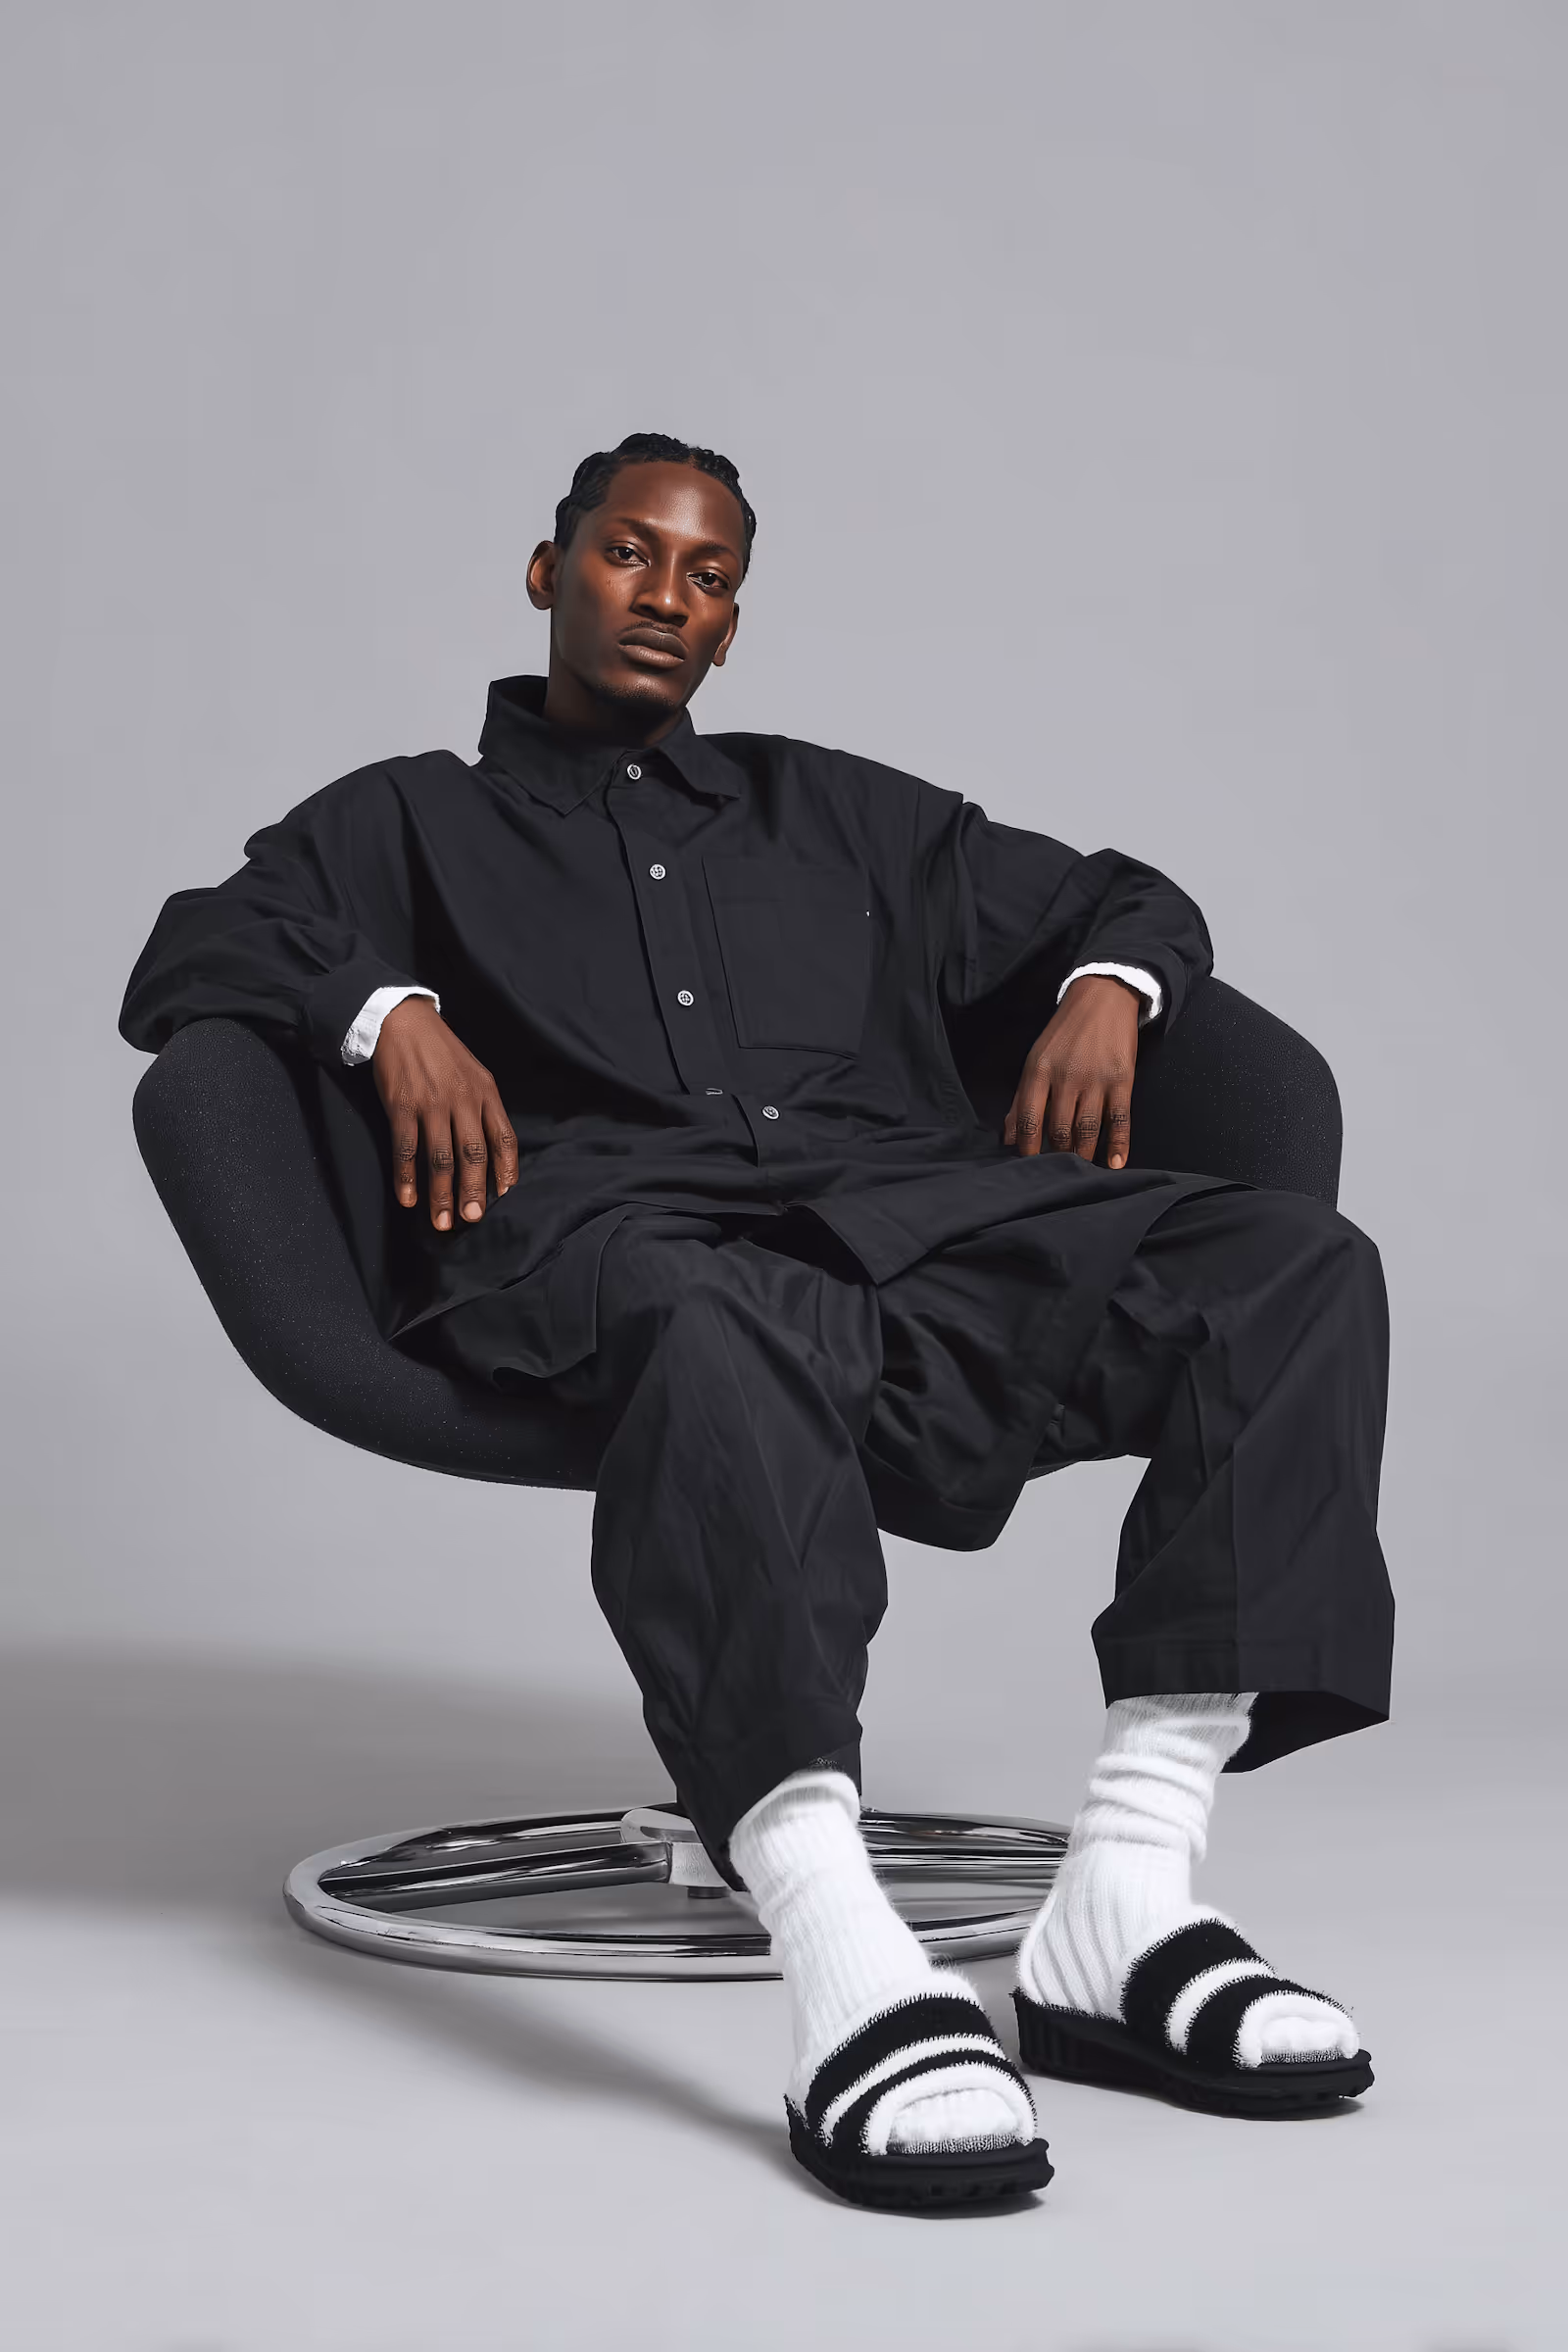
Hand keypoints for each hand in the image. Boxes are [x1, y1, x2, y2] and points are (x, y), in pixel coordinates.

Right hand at [372, 997, 517, 1230]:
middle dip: (473, 1191)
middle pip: (473, 1154)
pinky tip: (408, 1198)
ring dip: (441, 1194)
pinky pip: (406, 1149)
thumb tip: (491, 1151)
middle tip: (471, 1219)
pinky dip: (406, 1178)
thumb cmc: (441, 1052)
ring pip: (440, 1157)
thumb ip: (484, 1108)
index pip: (504, 1138)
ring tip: (441, 1222)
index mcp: (486, 1092)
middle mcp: (462, 1100)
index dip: (506, 1169)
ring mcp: (431, 1103)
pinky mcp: (401, 1106)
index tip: (504, 1195)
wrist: (402, 1021)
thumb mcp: (474, 1073)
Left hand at [1003, 974, 1139, 1166]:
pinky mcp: (1123, 1079)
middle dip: (1057, 1155)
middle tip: (1057, 1172)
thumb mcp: (1036, 1058)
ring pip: (1087, 1129)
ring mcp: (1096, 1079)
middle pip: (1058, 1128)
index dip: (1027, 1147)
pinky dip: (1119, 1144)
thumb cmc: (1064, 1033)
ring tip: (1081, 1171)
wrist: (1103, 997)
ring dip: (1084, 1154)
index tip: (1029, 1166)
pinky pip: (1119, 1118)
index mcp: (1039, 1070)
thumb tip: (1007, 1137)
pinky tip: (1116, 1163)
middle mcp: (1066, 1076)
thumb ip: (1021, 1098)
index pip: (1028, 1118)